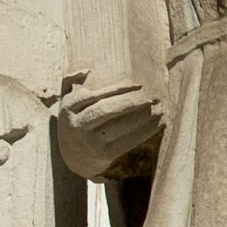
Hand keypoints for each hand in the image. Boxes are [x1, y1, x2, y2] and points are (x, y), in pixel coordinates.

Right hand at [49, 75, 163, 179]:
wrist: (73, 156)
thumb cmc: (77, 119)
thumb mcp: (66, 100)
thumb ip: (70, 81)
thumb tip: (87, 70)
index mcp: (68, 108)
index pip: (94, 95)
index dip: (118, 89)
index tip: (139, 85)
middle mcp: (76, 125)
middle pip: (106, 110)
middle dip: (131, 103)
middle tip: (152, 98)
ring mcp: (90, 141)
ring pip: (119, 126)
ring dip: (142, 117)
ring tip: (159, 109)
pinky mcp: (103, 154)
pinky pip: (128, 141)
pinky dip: (145, 132)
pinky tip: (158, 124)